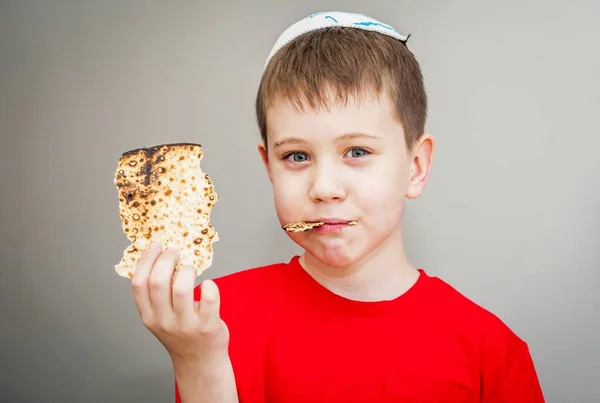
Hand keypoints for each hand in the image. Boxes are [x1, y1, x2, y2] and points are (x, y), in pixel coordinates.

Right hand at [131, 242, 229, 364]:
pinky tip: (208, 286)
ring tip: (191, 269)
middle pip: (158, 282)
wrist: (200, 362)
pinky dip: (209, 286)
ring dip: (187, 270)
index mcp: (149, 316)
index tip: (155, 245)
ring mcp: (186, 325)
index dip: (146, 260)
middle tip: (176, 251)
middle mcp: (164, 321)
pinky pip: (209, 298)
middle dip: (167, 259)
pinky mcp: (208, 326)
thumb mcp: (160, 317)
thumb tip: (159, 256)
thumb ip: (157, 294)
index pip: (139, 284)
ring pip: (182, 288)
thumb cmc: (181, 333)